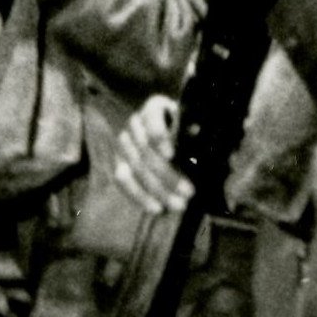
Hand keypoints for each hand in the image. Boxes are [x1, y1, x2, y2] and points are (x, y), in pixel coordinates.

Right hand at [110, 94, 193, 216]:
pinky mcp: (118, 164)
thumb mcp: (191, 123)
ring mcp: (123, 145)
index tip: (171, 154)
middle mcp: (134, 125)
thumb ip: (194, 129)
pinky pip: (125, 183)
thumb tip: (198, 133)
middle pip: (145, 151)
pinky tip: (156, 208)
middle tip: (189, 192)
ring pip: (136, 170)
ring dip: (158, 191)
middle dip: (167, 175)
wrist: (165, 131)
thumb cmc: (184, 127)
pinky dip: (140, 197)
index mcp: (154, 108)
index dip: (159, 137)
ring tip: (179, 205)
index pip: (153, 121)